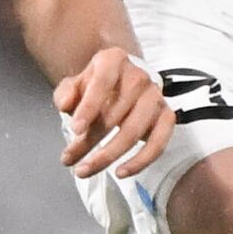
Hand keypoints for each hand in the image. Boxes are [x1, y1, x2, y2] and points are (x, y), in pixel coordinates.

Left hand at [54, 48, 172, 179]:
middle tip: (69, 159)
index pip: (102, 83)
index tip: (75, 130)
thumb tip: (66, 105)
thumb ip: (66, 93)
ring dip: (108, 155)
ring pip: (133, 132)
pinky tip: (122, 172)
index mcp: (114, 60)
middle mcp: (139, 76)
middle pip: (115, 114)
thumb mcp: (74, 85)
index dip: (89, 107)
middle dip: (89, 141)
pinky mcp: (167, 116)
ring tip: (85, 170)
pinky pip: (158, 143)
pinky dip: (140, 161)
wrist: (121, 84)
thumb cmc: (94, 88)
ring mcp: (155, 96)